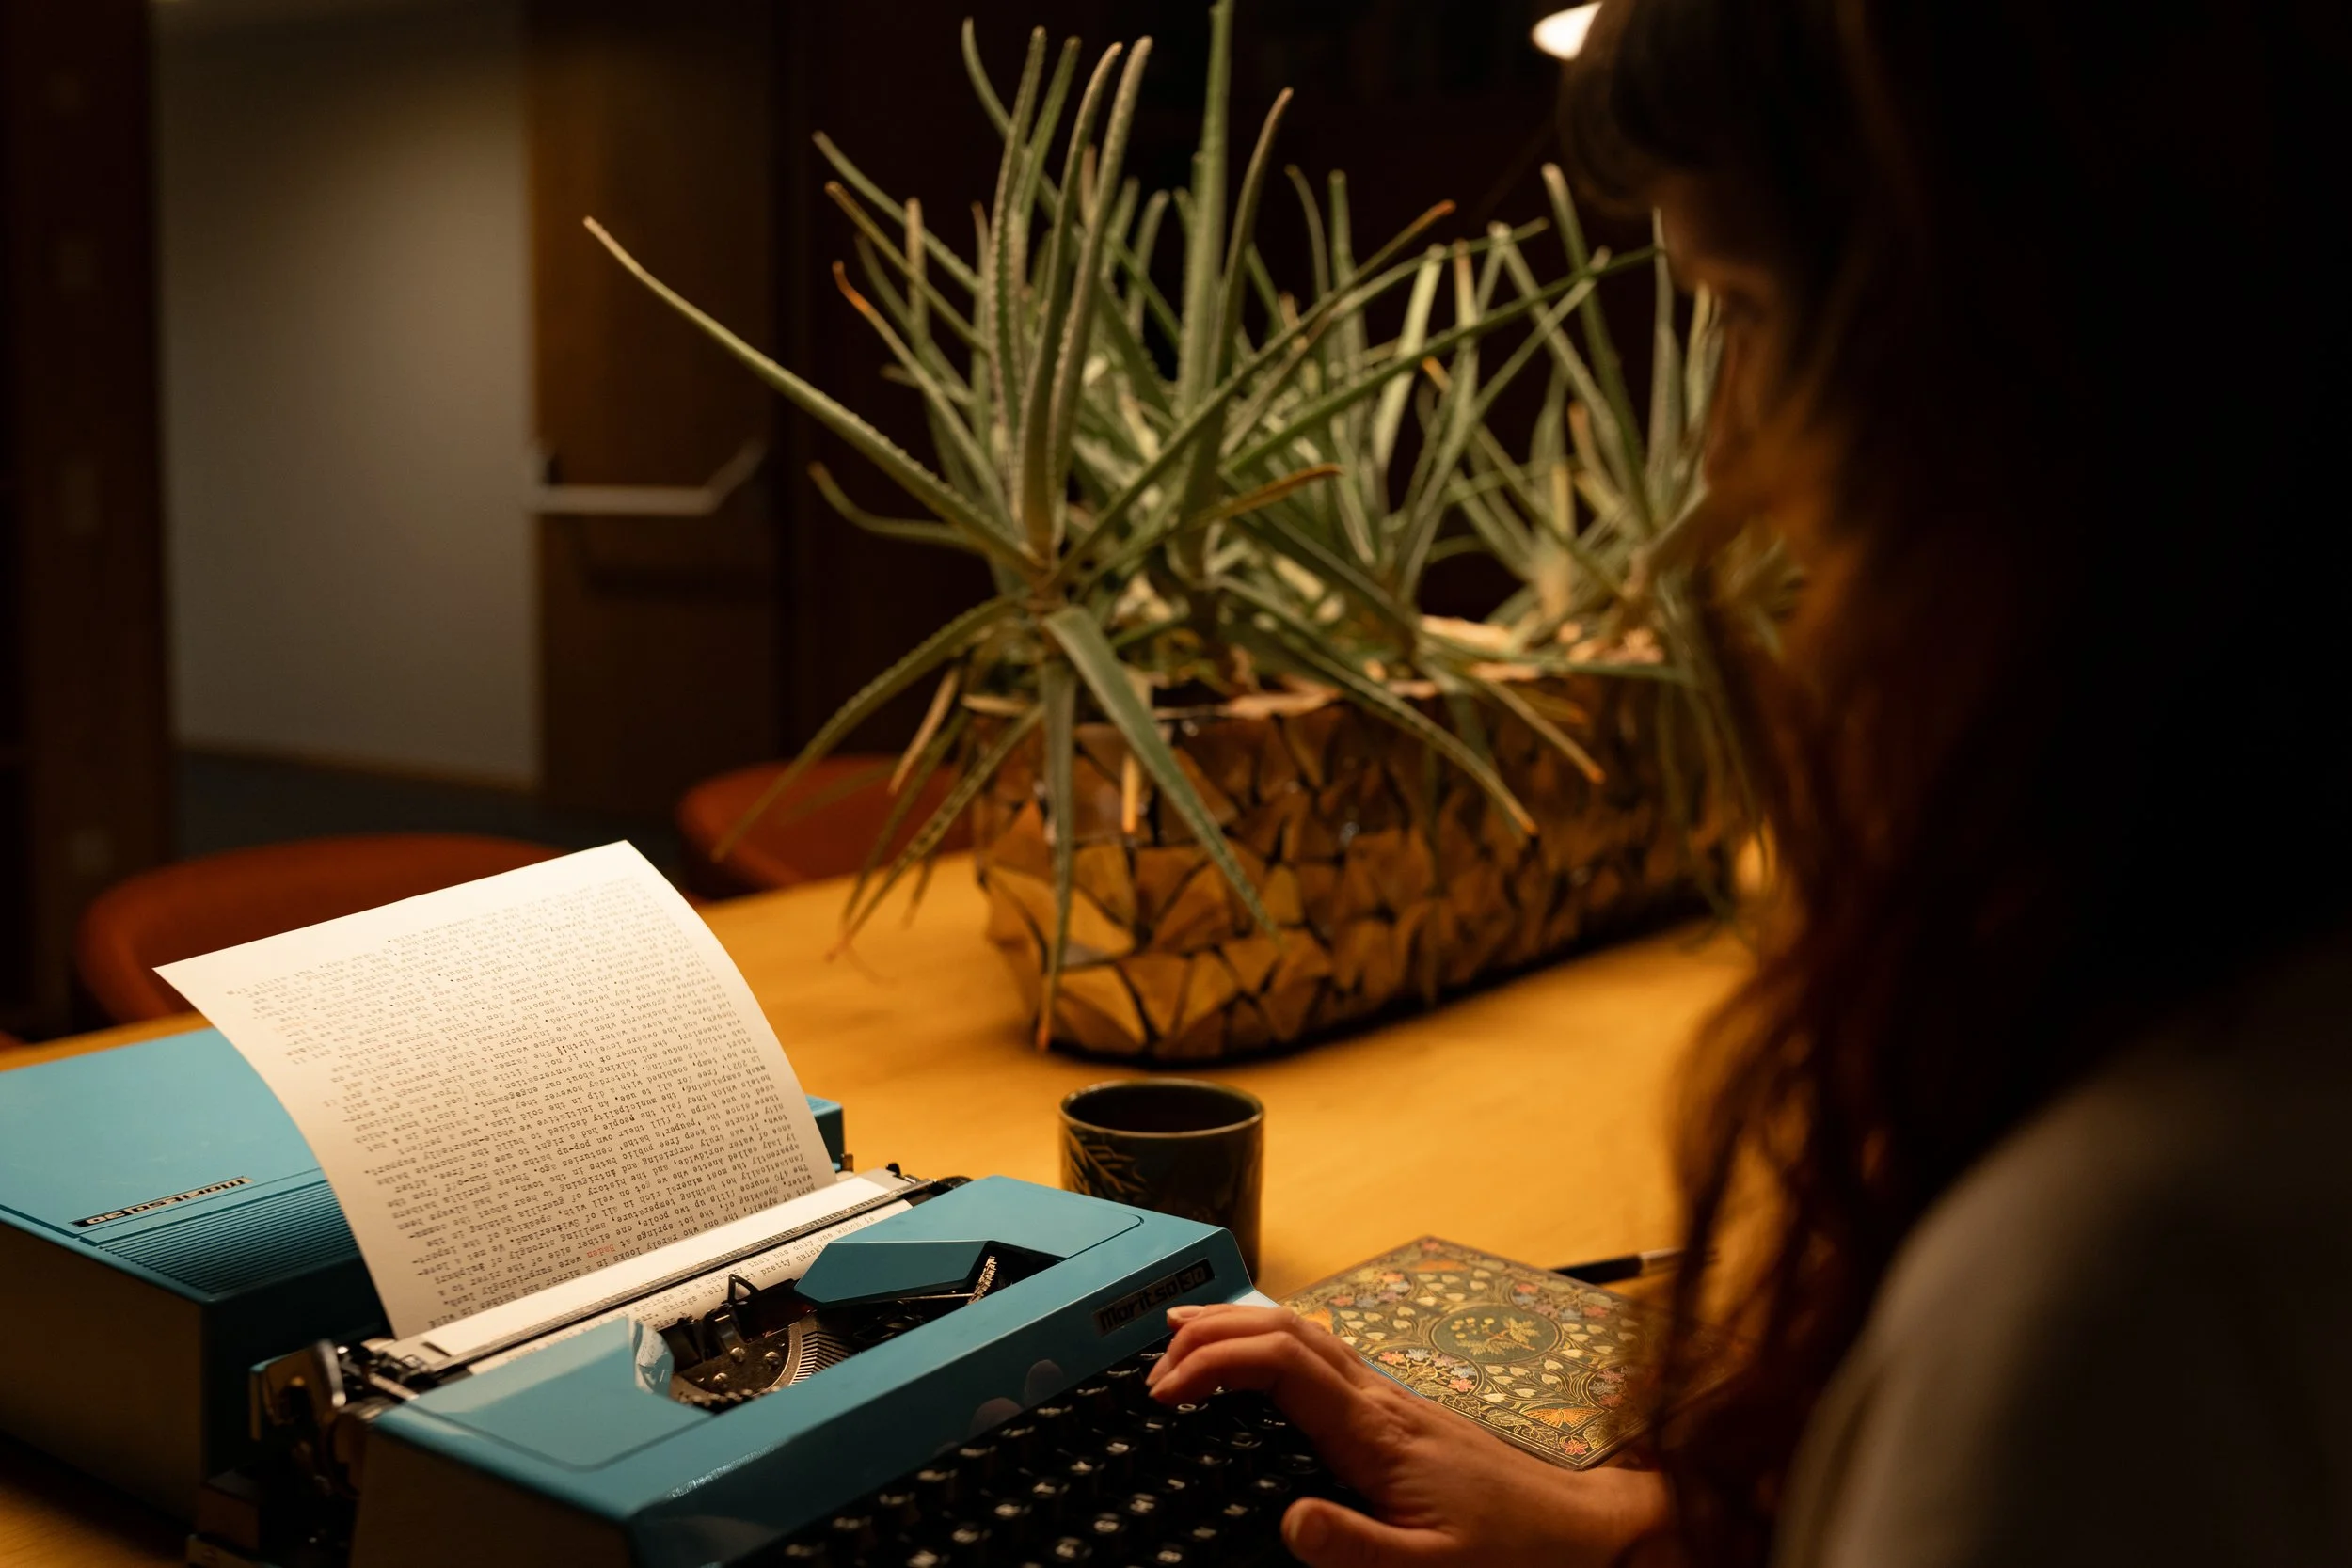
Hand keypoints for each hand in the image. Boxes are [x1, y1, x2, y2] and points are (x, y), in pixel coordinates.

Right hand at [1146, 1303, 1671, 1567]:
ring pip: (1303, 1333)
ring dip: (1239, 1325)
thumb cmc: (1511, 1550)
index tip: (1163, 1391)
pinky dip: (1272, 1345)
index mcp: (1376, 1431)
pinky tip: (1258, 1366)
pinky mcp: (1396, 1411)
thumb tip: (1287, 1523)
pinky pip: (1321, 1356)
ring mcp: (1389, 1398)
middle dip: (1213, 1327)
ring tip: (1182, 1334)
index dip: (1214, 1362)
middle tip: (1153, 1355)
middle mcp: (1379, 1400)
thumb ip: (1356, 1548)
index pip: (1281, 1364)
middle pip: (1284, 1329)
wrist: (1579, 1530)